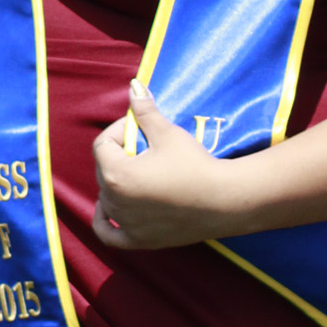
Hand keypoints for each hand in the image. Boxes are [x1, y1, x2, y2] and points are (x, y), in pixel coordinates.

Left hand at [91, 80, 237, 250]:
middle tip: (145, 149)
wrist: (224, 200)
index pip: (102, 144)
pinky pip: (110, 234)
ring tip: (138, 173)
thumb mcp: (167, 133)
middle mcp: (114, 201)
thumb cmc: (195, 164)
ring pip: (106, 198)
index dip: (119, 131)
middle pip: (103, 170)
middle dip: (119, 155)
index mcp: (116, 173)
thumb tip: (133, 86)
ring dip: (116, 183)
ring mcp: (126, 223)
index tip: (140, 128)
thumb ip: (145, 112)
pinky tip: (109, 210)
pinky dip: (105, 222)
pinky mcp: (139, 240)